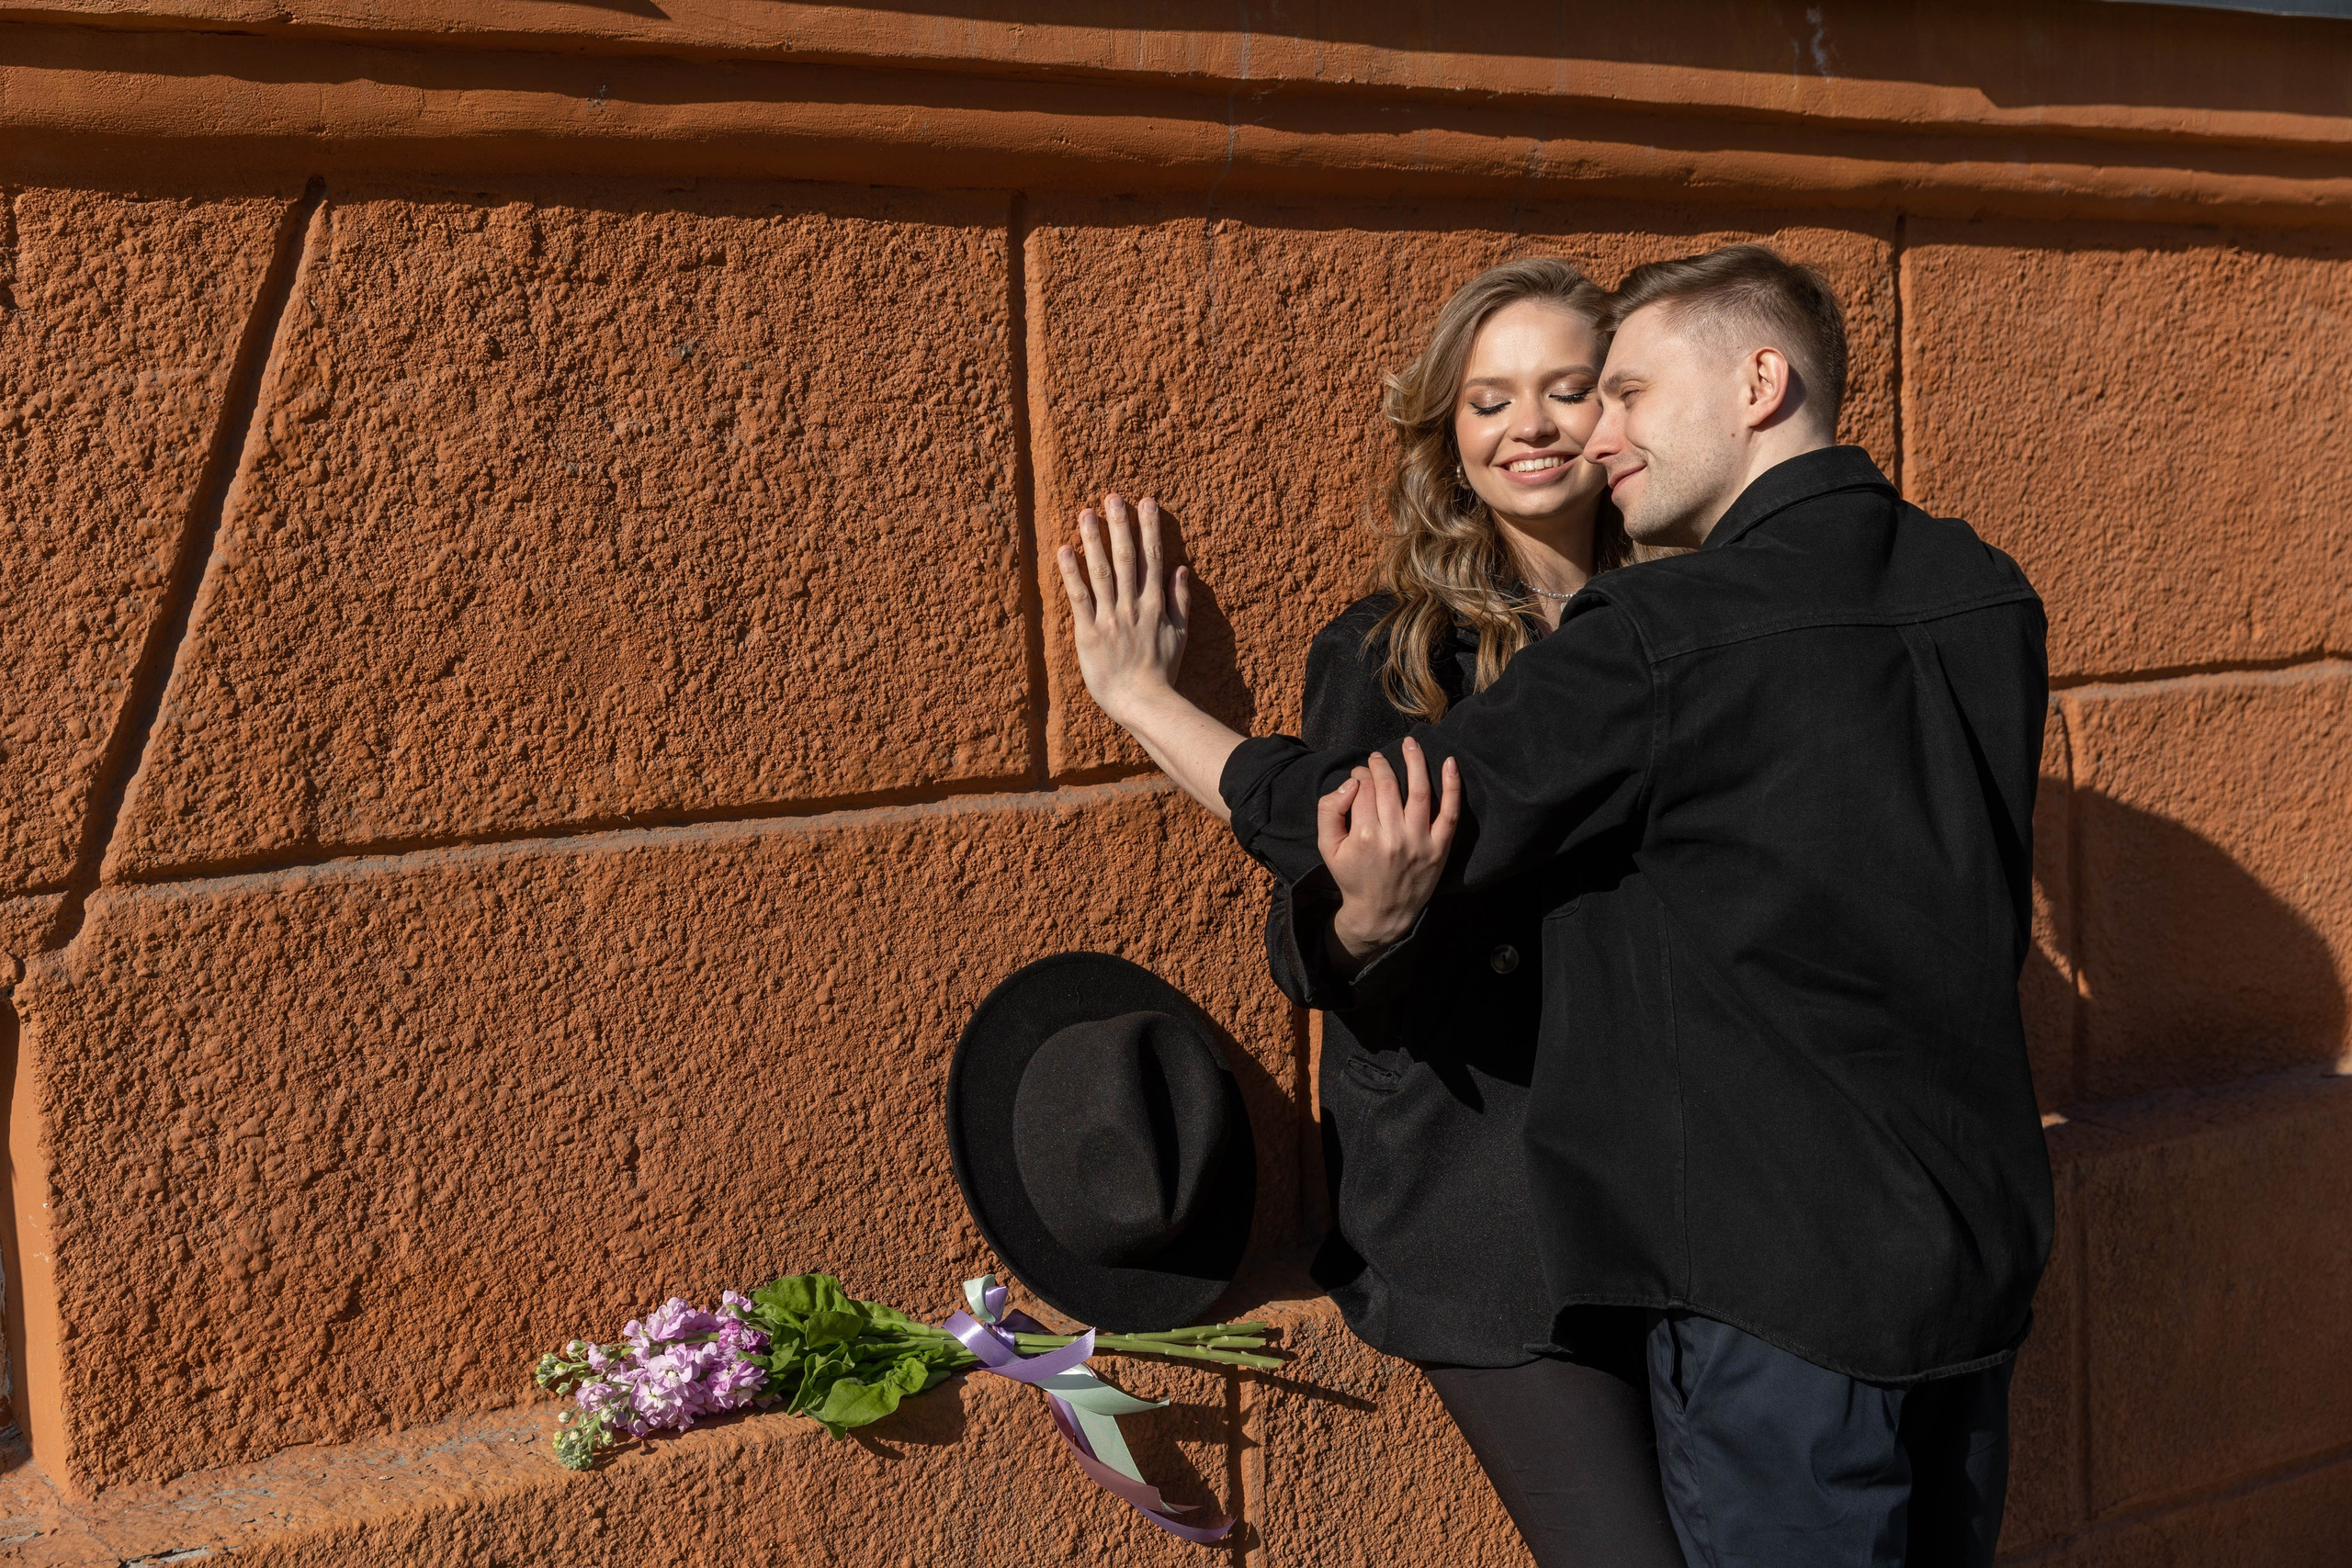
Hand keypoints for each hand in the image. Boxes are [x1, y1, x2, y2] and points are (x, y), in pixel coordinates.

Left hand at [1055, 494, 1189, 725]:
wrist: (1144, 702)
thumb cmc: (1162, 672)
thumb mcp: (1180, 635)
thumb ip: (1180, 600)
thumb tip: (1181, 567)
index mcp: (1155, 605)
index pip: (1152, 559)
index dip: (1149, 528)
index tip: (1146, 503)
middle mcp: (1133, 607)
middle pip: (1126, 558)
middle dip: (1120, 525)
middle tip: (1114, 497)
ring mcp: (1110, 619)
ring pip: (1101, 572)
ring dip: (1094, 540)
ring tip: (1087, 513)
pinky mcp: (1089, 634)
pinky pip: (1079, 597)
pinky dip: (1071, 572)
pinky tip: (1064, 550)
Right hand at [1318, 739, 1460, 972]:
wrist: (1381, 913)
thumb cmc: (1352, 876)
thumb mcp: (1326, 847)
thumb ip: (1329, 810)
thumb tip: (1350, 783)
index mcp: (1364, 835)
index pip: (1362, 788)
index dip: (1359, 774)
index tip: (1359, 774)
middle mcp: (1393, 836)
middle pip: (1387, 785)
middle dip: (1380, 766)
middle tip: (1377, 759)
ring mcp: (1419, 842)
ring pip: (1419, 791)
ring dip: (1415, 762)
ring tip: (1410, 744)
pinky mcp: (1439, 848)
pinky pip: (1450, 813)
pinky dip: (1452, 786)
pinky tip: (1450, 763)